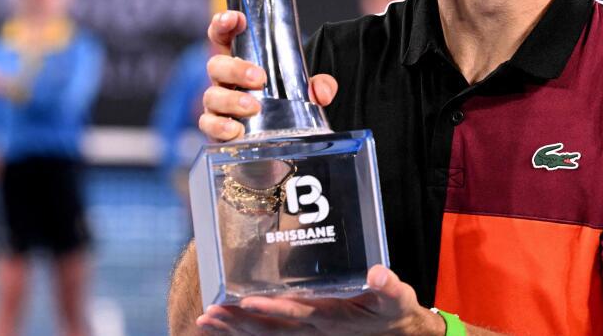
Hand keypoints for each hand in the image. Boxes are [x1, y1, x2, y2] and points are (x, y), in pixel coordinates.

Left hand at [195, 265, 441, 335]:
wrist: (396, 333)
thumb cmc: (393, 311)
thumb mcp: (398, 298)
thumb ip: (389, 286)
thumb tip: (378, 272)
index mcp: (332, 318)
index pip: (297, 314)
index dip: (273, 309)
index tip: (247, 301)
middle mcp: (313, 329)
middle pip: (269, 330)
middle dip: (238, 323)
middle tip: (208, 314)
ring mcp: (306, 333)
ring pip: (263, 335)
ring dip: (233, 329)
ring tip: (204, 320)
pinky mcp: (303, 330)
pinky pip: (267, 334)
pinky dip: (242, 331)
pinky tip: (221, 325)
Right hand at [197, 11, 337, 141]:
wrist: (278, 133)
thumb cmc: (283, 101)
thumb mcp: (304, 88)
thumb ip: (319, 85)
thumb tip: (322, 92)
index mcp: (241, 60)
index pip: (224, 35)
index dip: (224, 23)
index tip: (235, 19)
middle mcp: (225, 79)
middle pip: (216, 65)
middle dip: (235, 69)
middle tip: (259, 78)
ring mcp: (218, 103)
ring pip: (211, 95)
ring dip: (231, 100)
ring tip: (253, 107)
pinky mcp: (216, 127)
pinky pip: (208, 125)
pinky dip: (220, 127)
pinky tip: (236, 131)